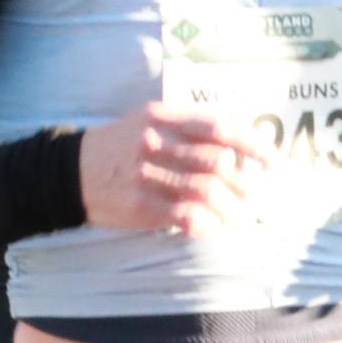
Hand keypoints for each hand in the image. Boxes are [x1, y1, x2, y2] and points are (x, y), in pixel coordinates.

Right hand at [78, 104, 271, 236]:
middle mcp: (156, 142)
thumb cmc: (120, 145)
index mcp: (163, 117)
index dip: (251, 144)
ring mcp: (147, 175)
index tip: (271, 158)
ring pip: (206, 192)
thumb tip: (235, 147)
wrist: (71, 170)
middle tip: (253, 193)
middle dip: (244, 182)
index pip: (219, 127)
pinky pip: (185, 216)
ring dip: (231, 207)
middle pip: (217, 162)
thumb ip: (188, 127)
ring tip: (239, 215)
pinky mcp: (140, 205)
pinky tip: (212, 226)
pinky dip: (205, 223)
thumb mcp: (148, 120)